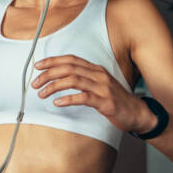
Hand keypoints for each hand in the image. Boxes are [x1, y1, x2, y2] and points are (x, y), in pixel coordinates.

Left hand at [31, 54, 154, 132]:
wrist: (137, 113)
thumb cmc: (115, 100)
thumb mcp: (99, 85)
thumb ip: (84, 79)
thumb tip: (61, 78)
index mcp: (96, 69)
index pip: (71, 60)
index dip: (53, 61)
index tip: (38, 66)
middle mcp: (98, 75)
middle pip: (69, 68)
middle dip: (49, 74)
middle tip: (35, 83)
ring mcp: (102, 88)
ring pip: (73, 80)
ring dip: (54, 86)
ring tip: (42, 93)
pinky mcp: (105, 102)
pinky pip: (83, 97)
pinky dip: (68, 99)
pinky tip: (57, 103)